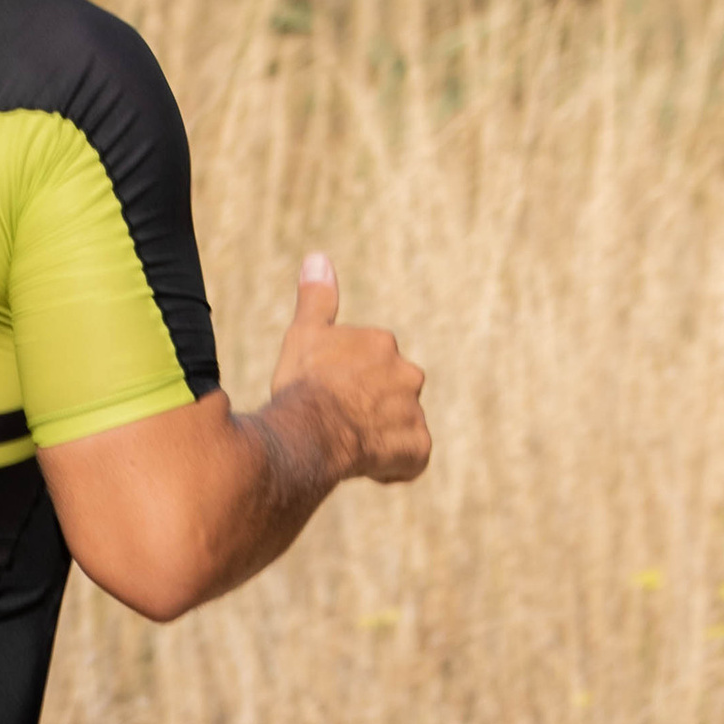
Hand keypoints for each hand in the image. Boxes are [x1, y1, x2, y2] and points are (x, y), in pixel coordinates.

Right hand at [269, 252, 428, 484]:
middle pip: (389, 395)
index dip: (344, 384)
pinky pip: (409, 458)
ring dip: (378, 438)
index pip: (369, 366)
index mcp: (381, 344)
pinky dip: (392, 465)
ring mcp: (415, 412)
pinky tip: (363, 466)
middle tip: (335, 424)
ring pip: (398, 428)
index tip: (323, 396)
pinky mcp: (418, 447)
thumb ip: (317, 298)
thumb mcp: (304, 334)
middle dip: (367, 410)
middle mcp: (408, 374)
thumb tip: (318, 257)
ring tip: (347, 447)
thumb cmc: (305, 382)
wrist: (313, 427)